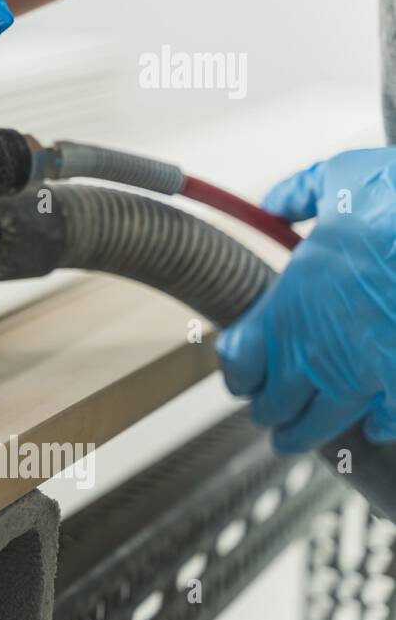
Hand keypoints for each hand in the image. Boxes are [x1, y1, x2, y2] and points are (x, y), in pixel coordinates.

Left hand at [217, 147, 395, 451]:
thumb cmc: (395, 199)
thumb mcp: (336, 179)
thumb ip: (299, 195)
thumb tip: (279, 203)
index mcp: (289, 304)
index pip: (241, 360)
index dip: (239, 369)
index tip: (242, 373)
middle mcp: (319, 347)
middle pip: (276, 403)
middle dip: (269, 410)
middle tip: (267, 416)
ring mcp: (365, 372)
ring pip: (323, 423)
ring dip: (306, 432)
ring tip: (293, 441)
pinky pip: (388, 420)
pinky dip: (380, 426)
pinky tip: (375, 428)